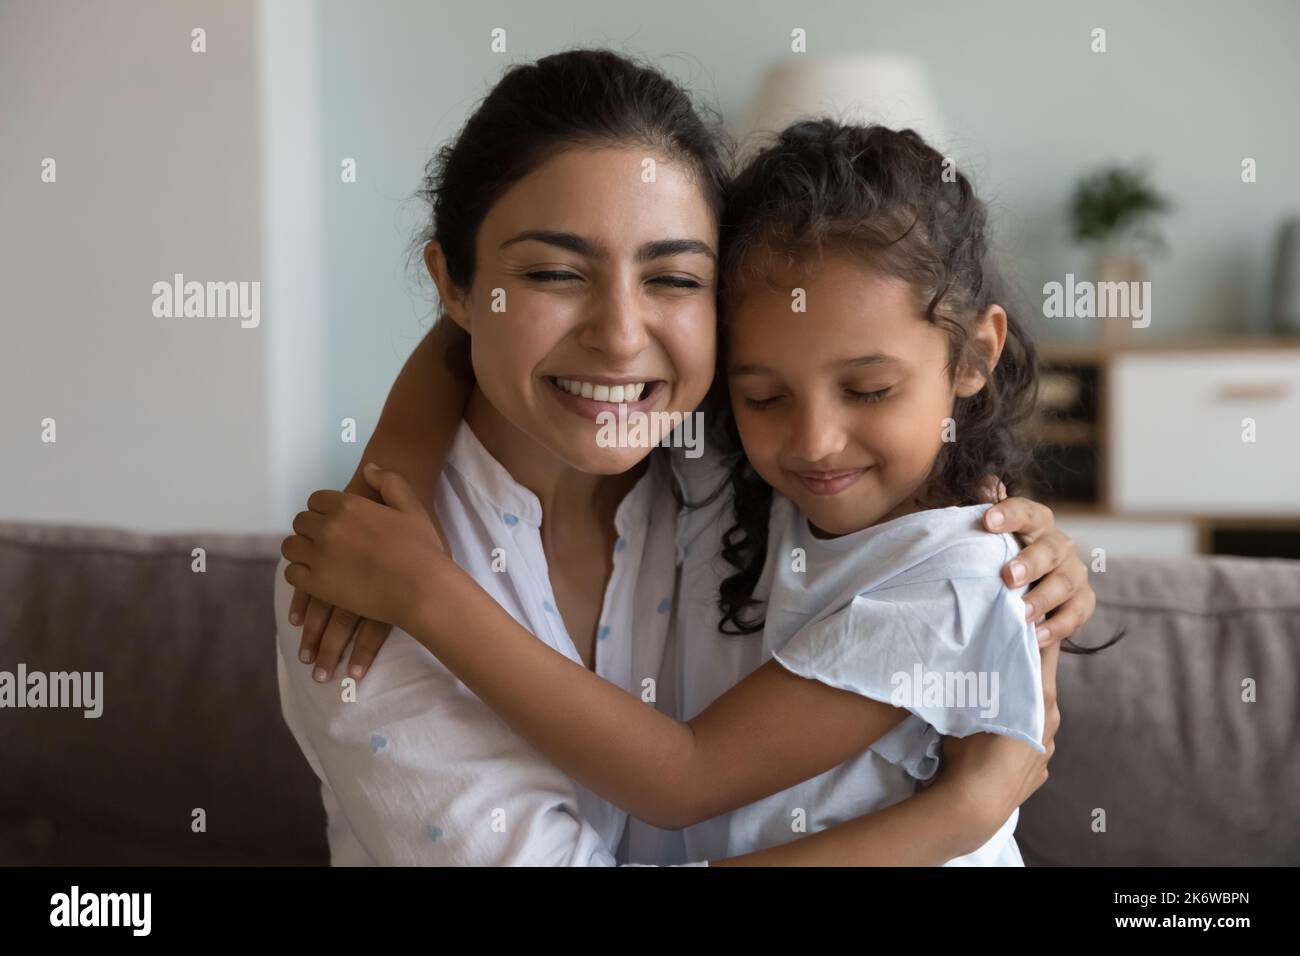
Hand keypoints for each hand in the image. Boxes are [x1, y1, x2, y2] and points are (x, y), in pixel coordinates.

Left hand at [282, 465, 448, 675]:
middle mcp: (328, 527)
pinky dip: (299, 573)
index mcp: (348, 505)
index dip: (323, 509)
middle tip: (328, 542)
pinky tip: (314, 577)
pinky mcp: (316, 584)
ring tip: (317, 559)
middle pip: (301, 522)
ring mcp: (319, 557)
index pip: (316, 500)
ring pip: (291, 546)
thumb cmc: (421, 549)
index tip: (333, 521)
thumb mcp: (412, 506)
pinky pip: (292, 573)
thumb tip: (368, 468)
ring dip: (302, 550)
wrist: (422, 590)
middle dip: (312, 529)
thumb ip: (389, 481)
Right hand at [939, 638, 1060, 838]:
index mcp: (1040, 698)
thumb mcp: (973, 703)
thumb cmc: (970, 748)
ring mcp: (1048, 748)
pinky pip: (1030, 744)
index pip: (1046, 652)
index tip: (1026, 617)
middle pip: (1041, 684)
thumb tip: (984, 655)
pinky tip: (998, 742)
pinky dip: (1018, 737)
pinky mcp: (1041, 771)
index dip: (1036, 634)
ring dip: (1021, 706)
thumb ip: (985, 678)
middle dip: (1024, 671)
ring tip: (996, 704)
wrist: (975, 804)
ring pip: (1036, 716)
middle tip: (1001, 659)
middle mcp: (1051, 719)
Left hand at [976, 477, 1094, 647]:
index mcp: (1034, 522)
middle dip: (1030, 563)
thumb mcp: (984, 535)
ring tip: (1022, 614)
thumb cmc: (996, 556)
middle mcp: (1057, 544)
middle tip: (1008, 577)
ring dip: (1043, 598)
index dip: (1008, 514)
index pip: (1025, 512)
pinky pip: (1077, 613)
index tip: (986, 521)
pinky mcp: (1081, 601)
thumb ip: (983, 508)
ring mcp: (1073, 572)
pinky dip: (1058, 626)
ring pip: (1065, 582)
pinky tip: (1037, 636)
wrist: (1020, 589)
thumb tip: (984, 480)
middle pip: (1049, 549)